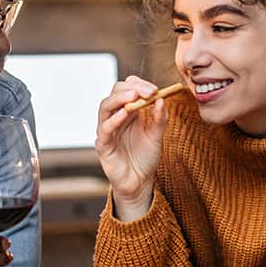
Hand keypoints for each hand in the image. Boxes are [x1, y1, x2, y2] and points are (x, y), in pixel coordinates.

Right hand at [95, 76, 168, 219]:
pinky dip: (114, 119)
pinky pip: (105, 129)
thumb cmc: (145, 156)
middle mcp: (115, 116)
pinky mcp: (103, 144)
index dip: (140, 85)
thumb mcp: (157, 135)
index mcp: (129, 111)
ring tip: (134, 96)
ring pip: (105, 106)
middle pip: (115, 93)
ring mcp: (107, 129)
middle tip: (148, 91)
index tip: (155, 89)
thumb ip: (160, 118)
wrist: (140, 181)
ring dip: (119, 99)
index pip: (128, 88)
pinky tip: (124, 114)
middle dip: (131, 88)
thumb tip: (162, 100)